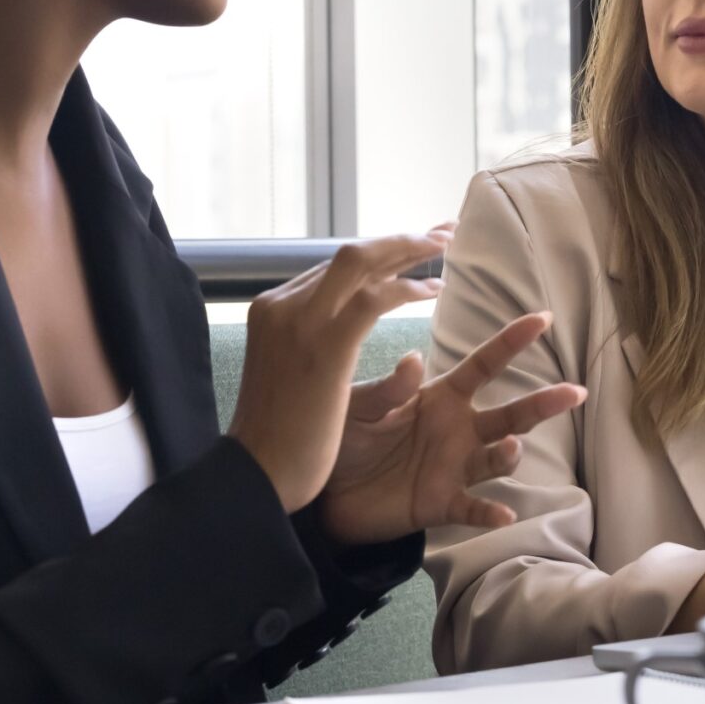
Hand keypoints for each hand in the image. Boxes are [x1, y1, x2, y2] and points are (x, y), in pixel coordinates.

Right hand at [227, 228, 455, 513]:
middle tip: (442, 231)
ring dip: (409, 251)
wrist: (259, 472)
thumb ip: (310, 337)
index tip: (411, 245)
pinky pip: (373, 299)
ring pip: (361, 263)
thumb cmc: (278, 434)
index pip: (332, 268)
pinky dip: (406, 289)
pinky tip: (432, 291)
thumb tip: (342, 319)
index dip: (378, 252)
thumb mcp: (288, 371)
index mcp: (270, 309)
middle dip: (399, 239)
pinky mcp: (324, 346)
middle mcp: (281, 305)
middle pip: (348, 255)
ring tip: (445, 247)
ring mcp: (299, 321)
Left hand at [319, 312, 586, 548]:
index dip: (512, 342)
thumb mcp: (359, 406)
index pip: (484, 365)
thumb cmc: (346, 437)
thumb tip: (415, 359)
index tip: (544, 318)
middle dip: (543, 403)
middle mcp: (459, 430)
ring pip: (497, 459)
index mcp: (442, 397)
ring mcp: (455, 468)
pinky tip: (503, 514)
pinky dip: (489, 513)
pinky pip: (473, 509)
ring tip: (511, 447)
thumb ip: (387, 389)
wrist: (326, 493)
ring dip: (509, 454)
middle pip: (510, 415)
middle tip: (575, 392)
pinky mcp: (442, 504)